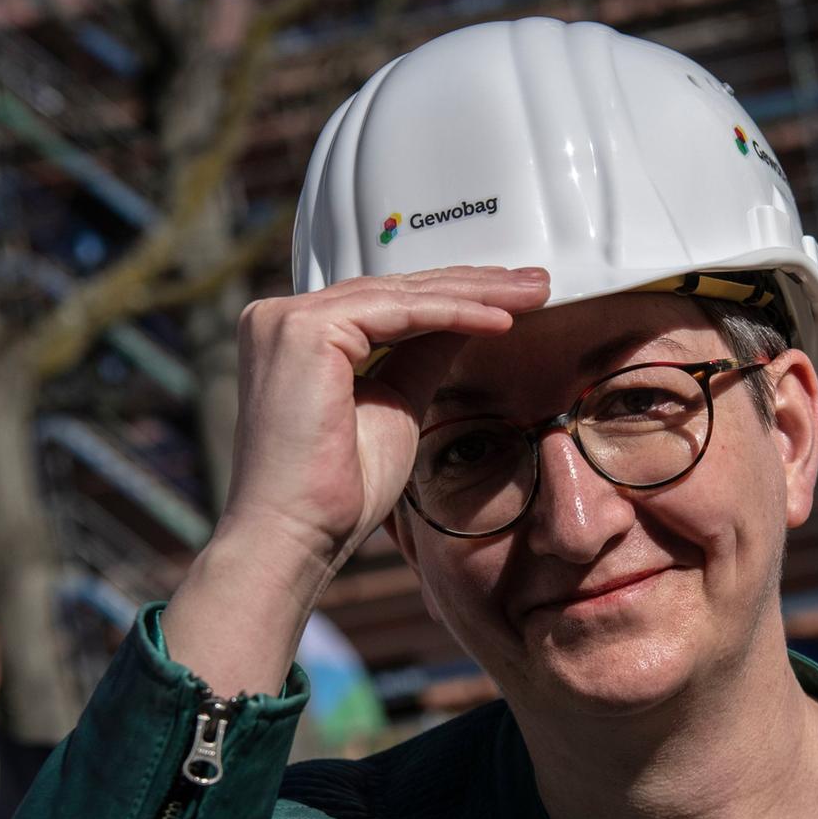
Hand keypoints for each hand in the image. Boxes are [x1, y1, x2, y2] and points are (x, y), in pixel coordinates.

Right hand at [168, 266, 548, 695]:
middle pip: (398, 291)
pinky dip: (457, 315)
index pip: (389, 301)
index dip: (455, 296)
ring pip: (404, 296)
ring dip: (477, 294)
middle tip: (537, 282)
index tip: (513, 298)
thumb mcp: (397, 404)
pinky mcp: (304, 329)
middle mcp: (281, 316)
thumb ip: (421, 357)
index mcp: (296, 333)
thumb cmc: (338, 491)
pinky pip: (401, 314)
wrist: (296, 536)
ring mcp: (287, 318)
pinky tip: (503, 320)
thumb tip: (464, 320)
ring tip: (534, 293)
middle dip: (475, 286)